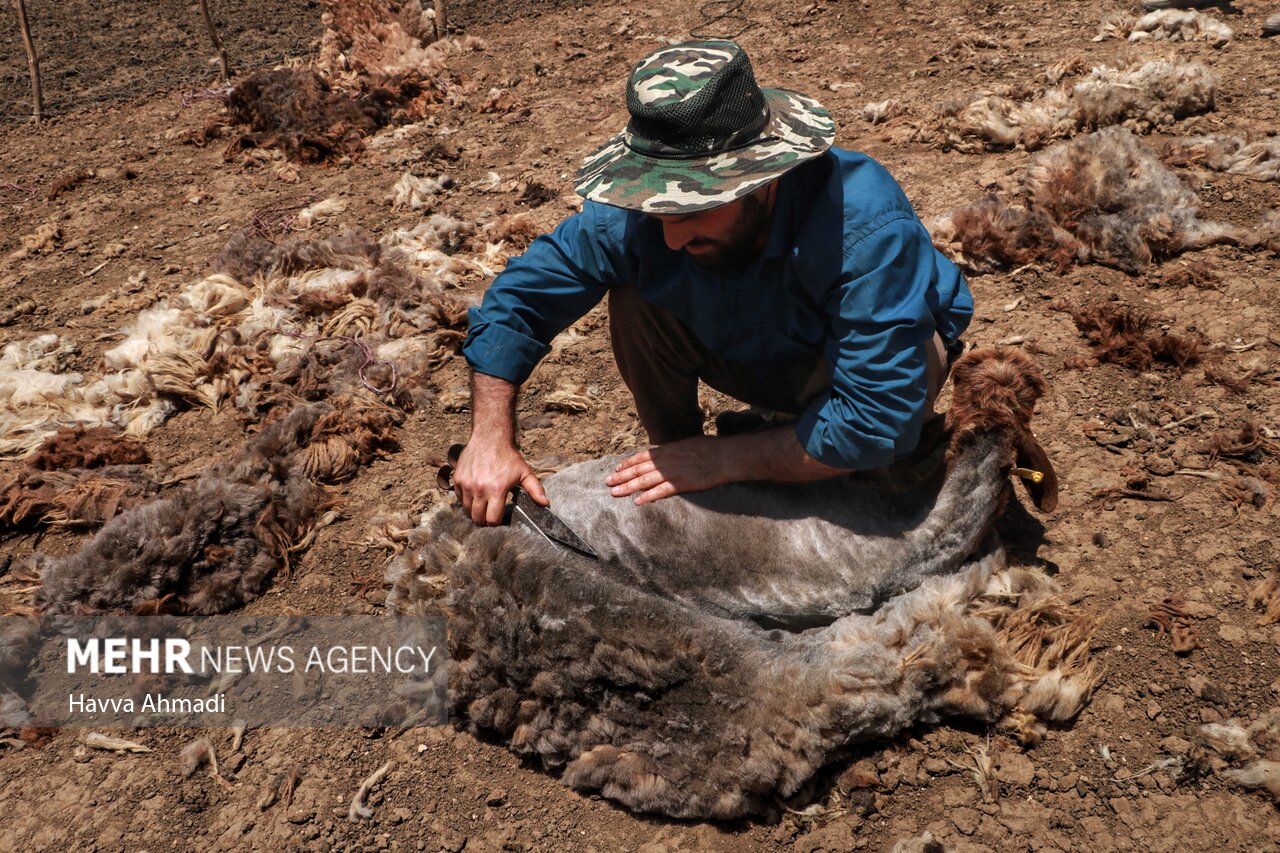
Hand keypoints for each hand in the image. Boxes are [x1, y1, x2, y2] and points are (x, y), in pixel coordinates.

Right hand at [454, 440, 548, 524]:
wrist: (490, 438)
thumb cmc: (508, 456)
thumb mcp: (524, 472)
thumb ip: (535, 489)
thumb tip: (545, 504)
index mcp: (497, 490)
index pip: (492, 520)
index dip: (497, 523)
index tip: (500, 519)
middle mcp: (480, 489)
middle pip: (478, 518)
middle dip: (485, 520)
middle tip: (490, 515)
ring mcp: (466, 484)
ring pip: (467, 510)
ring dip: (474, 511)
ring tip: (483, 506)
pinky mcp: (458, 479)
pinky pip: (459, 498)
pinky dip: (466, 500)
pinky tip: (475, 495)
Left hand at [605, 436, 732, 504]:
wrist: (725, 456)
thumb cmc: (711, 449)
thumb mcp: (688, 444)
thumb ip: (674, 451)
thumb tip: (667, 454)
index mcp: (668, 450)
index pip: (642, 457)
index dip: (627, 463)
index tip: (616, 469)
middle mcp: (666, 460)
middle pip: (638, 469)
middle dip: (621, 476)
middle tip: (607, 482)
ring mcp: (672, 472)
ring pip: (644, 480)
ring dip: (628, 486)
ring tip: (615, 492)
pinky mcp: (681, 484)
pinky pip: (660, 491)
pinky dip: (648, 496)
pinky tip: (638, 501)